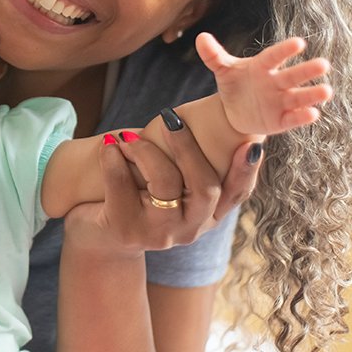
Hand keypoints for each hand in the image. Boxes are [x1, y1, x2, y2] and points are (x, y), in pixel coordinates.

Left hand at [63, 131, 260, 254]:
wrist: (100, 239)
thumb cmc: (141, 197)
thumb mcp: (171, 185)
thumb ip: (189, 162)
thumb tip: (206, 112)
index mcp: (209, 215)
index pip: (237, 194)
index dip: (246, 170)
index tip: (252, 144)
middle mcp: (190, 228)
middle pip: (205, 188)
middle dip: (188, 148)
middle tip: (171, 119)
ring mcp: (159, 233)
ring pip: (165, 184)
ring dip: (146, 151)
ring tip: (127, 136)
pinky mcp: (126, 230)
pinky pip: (122, 187)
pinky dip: (114, 160)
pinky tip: (109, 145)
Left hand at [196, 32, 332, 135]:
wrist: (235, 111)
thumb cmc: (235, 84)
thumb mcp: (223, 70)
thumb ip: (213, 55)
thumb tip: (201, 37)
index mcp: (262, 66)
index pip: (274, 57)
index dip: (285, 50)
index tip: (299, 43)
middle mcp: (276, 82)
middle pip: (293, 76)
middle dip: (307, 71)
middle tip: (324, 64)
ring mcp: (281, 101)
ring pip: (299, 97)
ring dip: (312, 95)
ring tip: (327, 91)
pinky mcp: (281, 120)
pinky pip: (292, 118)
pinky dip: (302, 117)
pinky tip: (313, 114)